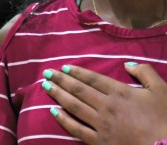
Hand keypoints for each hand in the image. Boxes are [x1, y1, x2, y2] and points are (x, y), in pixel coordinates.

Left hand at [42, 62, 166, 143]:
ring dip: (58, 95)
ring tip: (46, 86)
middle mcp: (106, 106)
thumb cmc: (166, 119)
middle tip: (46, 72)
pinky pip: (77, 130)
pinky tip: (53, 112)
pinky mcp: (100, 142)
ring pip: (74, 106)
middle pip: (79, 90)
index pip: (93, 79)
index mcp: (120, 93)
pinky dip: (64, 120)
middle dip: (61, 80)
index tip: (64, 67)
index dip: (77, 72)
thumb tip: (127, 64)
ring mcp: (101, 125)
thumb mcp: (162, 90)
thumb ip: (145, 73)